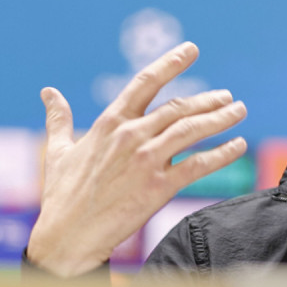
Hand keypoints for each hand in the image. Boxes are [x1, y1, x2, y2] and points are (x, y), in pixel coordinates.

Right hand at [27, 42, 246, 276]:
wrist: (68, 238)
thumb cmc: (63, 196)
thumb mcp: (58, 151)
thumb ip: (59, 118)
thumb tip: (48, 92)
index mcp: (110, 123)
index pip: (145, 83)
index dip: (170, 63)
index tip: (191, 49)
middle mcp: (131, 135)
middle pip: (179, 107)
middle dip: (208, 99)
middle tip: (227, 96)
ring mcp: (146, 160)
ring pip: (192, 130)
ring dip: (220, 119)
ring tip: (238, 111)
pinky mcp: (159, 186)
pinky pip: (199, 165)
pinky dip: (223, 153)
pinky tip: (238, 145)